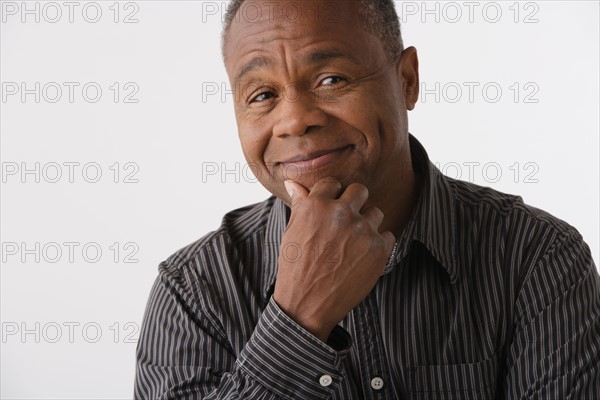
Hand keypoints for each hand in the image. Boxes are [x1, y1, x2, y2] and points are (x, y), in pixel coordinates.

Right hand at [273, 178, 394, 341]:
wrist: (307, 304)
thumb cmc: (296, 267)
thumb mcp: (292, 232)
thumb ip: (300, 204)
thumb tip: (293, 181)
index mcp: (317, 205)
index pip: (333, 183)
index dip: (332, 197)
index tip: (331, 211)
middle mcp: (341, 213)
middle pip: (360, 191)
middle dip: (354, 204)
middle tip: (346, 224)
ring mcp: (362, 230)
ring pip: (376, 212)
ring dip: (367, 225)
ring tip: (353, 245)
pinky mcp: (379, 248)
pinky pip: (387, 235)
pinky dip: (378, 245)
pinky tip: (362, 257)